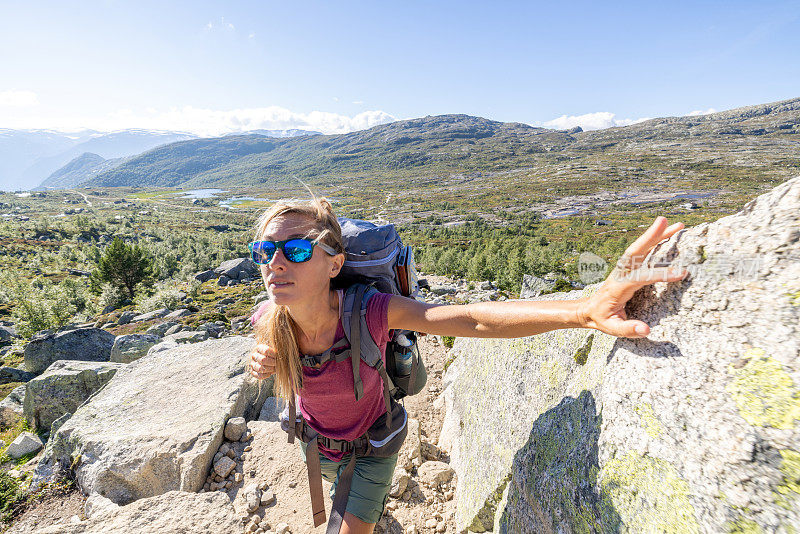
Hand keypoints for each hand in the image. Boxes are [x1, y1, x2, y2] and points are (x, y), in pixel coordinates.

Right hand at [249, 344, 276, 379]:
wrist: (271, 359)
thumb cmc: (275, 353)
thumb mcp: (276, 349)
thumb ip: (277, 350)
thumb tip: (280, 355)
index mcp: (259, 347)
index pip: (266, 351)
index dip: (274, 354)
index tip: (279, 356)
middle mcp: (254, 355)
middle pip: (263, 360)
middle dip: (272, 363)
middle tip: (278, 363)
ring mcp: (252, 364)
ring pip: (260, 369)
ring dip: (270, 369)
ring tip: (274, 368)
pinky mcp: (253, 371)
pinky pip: (258, 375)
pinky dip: (265, 375)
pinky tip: (270, 373)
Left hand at [578, 216, 686, 337]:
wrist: (588, 310)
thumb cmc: (601, 319)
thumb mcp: (612, 328)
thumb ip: (628, 329)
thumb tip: (646, 329)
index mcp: (618, 287)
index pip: (640, 277)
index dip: (659, 274)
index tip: (680, 273)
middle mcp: (621, 273)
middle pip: (636, 251)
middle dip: (650, 236)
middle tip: (665, 221)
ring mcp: (625, 268)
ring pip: (641, 247)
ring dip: (657, 234)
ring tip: (678, 224)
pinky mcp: (629, 267)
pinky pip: (643, 251)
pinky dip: (656, 240)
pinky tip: (670, 232)